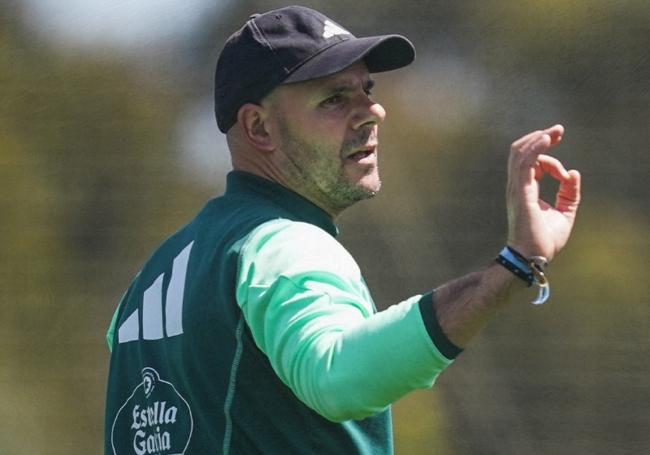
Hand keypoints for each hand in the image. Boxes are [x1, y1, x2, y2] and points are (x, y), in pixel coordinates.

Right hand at [506, 124, 580, 260]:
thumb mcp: (565, 212)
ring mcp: (516, 188)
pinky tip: (546, 140)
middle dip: (539, 138)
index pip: (533, 163)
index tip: (566, 176)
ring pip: (519, 153)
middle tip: (558, 130)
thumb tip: (574, 174)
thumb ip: (569, 193)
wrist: (533, 256)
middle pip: (521, 152)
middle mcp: (517, 186)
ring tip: (554, 132)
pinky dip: (534, 149)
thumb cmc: (544, 239)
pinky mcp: (520, 192)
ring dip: (537, 139)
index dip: (552, 161)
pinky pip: (524, 163)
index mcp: (525, 189)